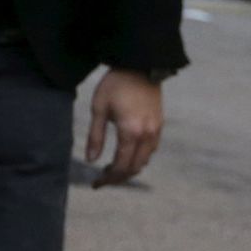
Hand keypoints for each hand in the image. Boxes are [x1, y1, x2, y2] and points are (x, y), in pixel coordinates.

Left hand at [86, 68, 163, 187]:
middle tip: (101, 180)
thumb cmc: (114, 85)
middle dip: (118, 177)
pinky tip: (125, 153)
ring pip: (144, 161)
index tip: (96, 184)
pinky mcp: (159, 126)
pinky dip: (138, 158)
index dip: (108, 179)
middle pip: (134, 168)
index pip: (120, 166)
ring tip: (110, 167)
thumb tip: (91, 161)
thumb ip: (96, 136)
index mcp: (130, 132)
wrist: (139, 66)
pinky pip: (150, 150)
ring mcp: (156, 131)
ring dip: (128, 168)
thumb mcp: (98, 108)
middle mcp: (147, 135)